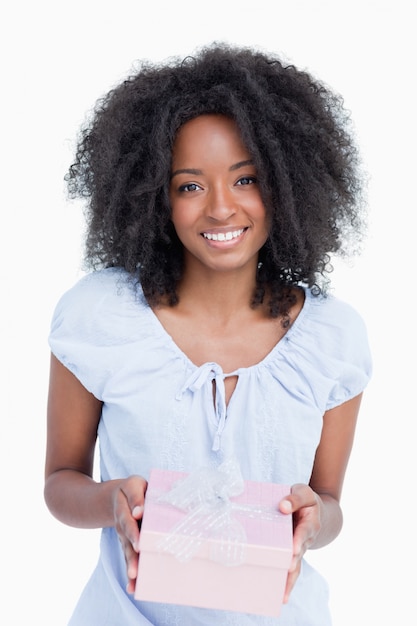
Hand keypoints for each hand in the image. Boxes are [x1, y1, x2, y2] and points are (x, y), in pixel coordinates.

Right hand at [112, 475, 147, 593]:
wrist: (116, 496)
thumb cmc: (132, 489)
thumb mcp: (134, 484)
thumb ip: (137, 496)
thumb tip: (139, 512)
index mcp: (124, 508)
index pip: (128, 521)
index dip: (133, 532)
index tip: (139, 544)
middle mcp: (122, 524)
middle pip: (126, 541)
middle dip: (131, 556)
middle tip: (135, 571)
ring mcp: (123, 536)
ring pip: (126, 553)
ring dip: (130, 566)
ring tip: (134, 580)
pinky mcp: (126, 544)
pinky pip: (128, 558)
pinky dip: (130, 573)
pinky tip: (133, 587)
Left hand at [278, 484, 321, 602]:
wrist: (316, 512)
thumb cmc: (306, 501)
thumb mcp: (304, 492)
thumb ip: (295, 498)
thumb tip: (283, 506)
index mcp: (310, 522)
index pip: (304, 532)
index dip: (299, 539)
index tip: (294, 548)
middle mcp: (306, 539)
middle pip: (300, 552)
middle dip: (294, 561)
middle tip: (288, 568)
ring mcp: (300, 549)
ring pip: (297, 567)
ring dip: (290, 579)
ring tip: (282, 594)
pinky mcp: (292, 554)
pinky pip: (291, 570)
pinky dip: (286, 582)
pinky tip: (280, 596)